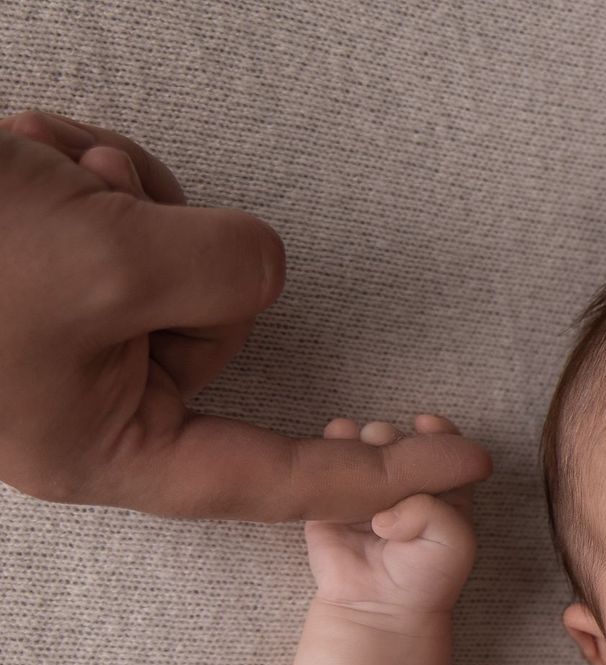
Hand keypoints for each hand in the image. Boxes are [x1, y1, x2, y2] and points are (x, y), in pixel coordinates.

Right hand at [0, 111, 491, 521]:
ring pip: (173, 258)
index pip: (276, 472)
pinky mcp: (42, 276)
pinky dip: (82, 169)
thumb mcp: (106, 260)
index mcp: (104, 449)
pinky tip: (24, 157)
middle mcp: (89, 404)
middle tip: (88, 202)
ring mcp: (62, 339)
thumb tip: (256, 268)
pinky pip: (119, 216)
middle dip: (173, 246)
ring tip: (38, 176)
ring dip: (121, 195)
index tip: (469, 465)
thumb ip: (222, 272)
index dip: (378, 470)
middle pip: (221, 325)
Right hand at [303, 415, 480, 618]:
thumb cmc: (426, 576)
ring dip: (360, 436)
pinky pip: (327, 465)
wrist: (382, 607)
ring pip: (362, 446)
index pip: (443, 446)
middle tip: (386, 445)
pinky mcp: (331, 499)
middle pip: (398, 440)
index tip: (424, 424)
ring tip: (361, 445)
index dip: (436, 431)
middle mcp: (403, 483)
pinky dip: (329, 447)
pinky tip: (333, 441)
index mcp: (441, 487)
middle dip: (392, 435)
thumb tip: (385, 511)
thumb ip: (434, 512)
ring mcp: (366, 488)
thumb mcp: (454, 541)